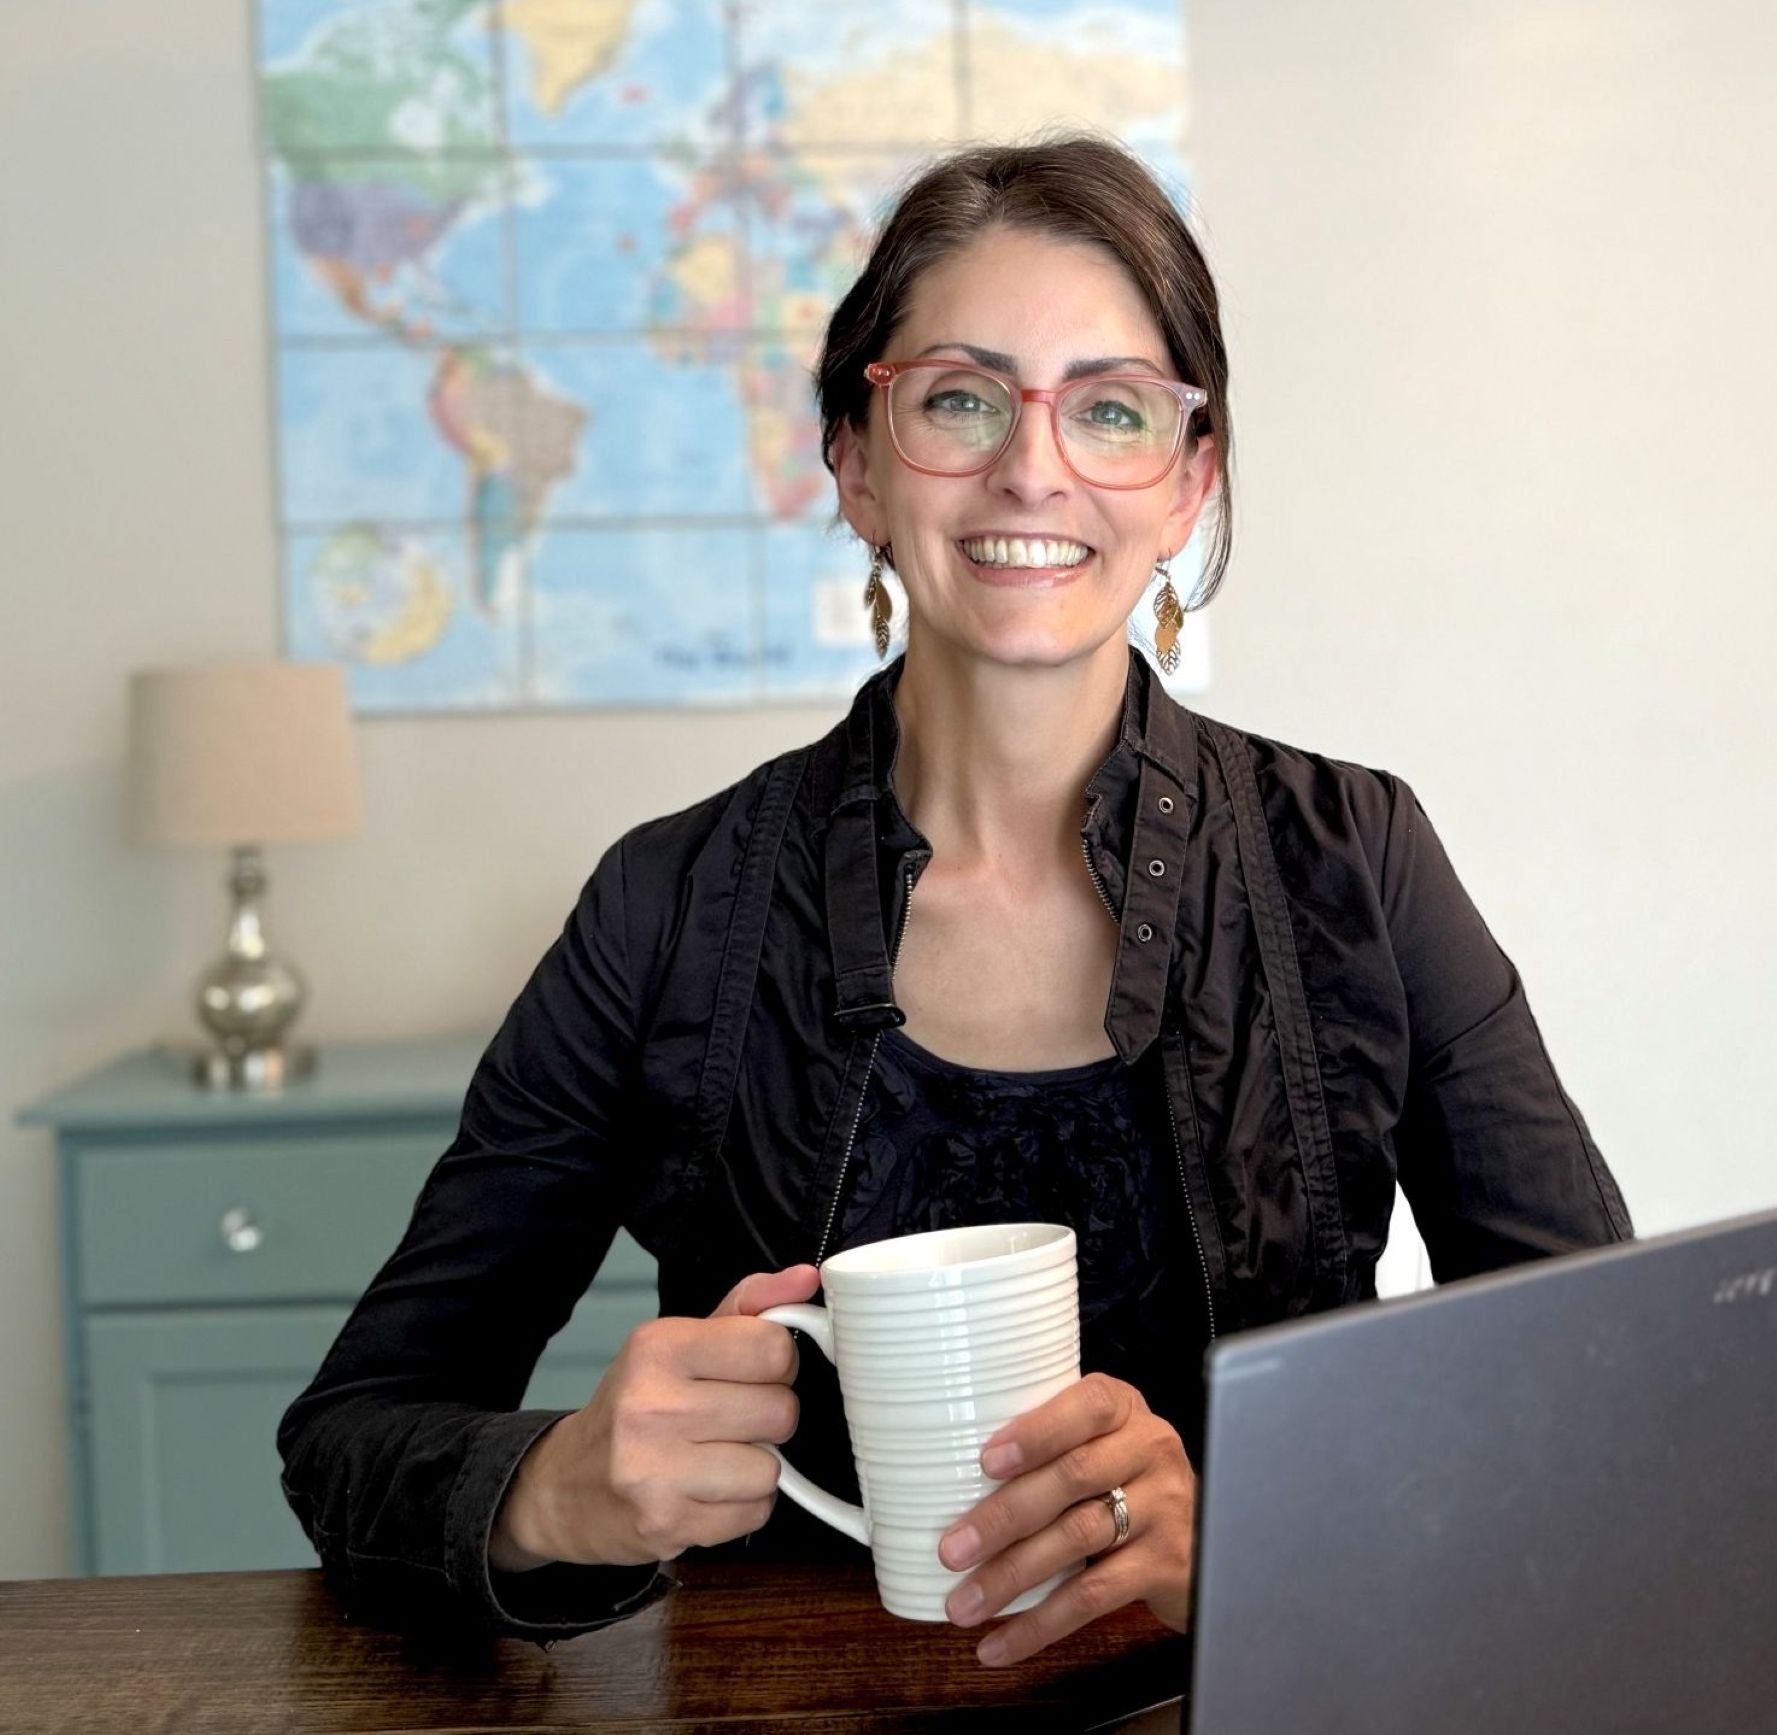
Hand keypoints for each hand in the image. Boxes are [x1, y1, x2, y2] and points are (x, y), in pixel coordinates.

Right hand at [488, 1264, 818, 1571]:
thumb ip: (747, 1307)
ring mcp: (656, 1472)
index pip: (773, 1348)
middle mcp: (652, 1406)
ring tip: (714, 1459)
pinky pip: (754, 1514)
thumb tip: (805, 1278)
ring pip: (770, 1468)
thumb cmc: (634, 1406)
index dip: (777, 1363)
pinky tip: (705, 1492)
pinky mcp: (665, 1525)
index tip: (753, 1373)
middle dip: (768, 1418)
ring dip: (755, 1468)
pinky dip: (741, 1506)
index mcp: (659, 1348)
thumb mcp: (679, 1342)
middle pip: (780, 1411)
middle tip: (730, 1420)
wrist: (564, 1485)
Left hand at [936, 1372, 1195, 1666]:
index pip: (1086, 1406)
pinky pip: (1096, 1595)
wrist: (1206, 1533)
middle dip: (1005, 1515)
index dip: (1037, 1432)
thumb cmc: (1127, 1478)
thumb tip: (949, 1477)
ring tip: (964, 1603)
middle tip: (952, 1548)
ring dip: (1013, 1575)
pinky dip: (1041, 1622)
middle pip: (1074, 1477)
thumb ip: (1049, 1446)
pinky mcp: (1166, 1565)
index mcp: (1123, 1408)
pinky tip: (1002, 1641)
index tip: (986, 1461)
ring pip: (1080, 1537)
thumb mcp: (1100, 1441)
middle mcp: (1150, 1449)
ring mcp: (1164, 1507)